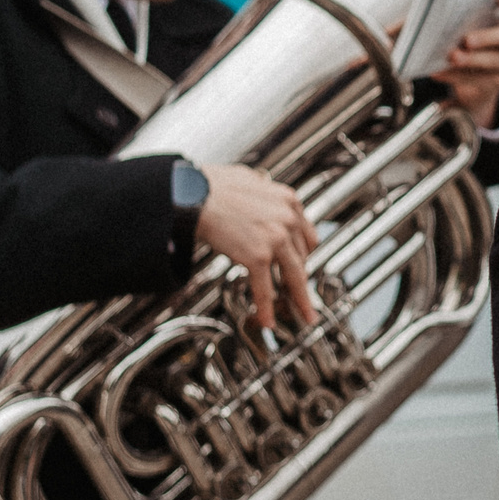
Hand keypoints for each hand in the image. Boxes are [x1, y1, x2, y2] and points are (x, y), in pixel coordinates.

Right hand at [196, 163, 319, 331]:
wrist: (192, 193)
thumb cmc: (211, 185)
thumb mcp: (249, 180)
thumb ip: (262, 192)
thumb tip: (261, 195)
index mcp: (288, 201)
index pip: (306, 234)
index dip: (303, 254)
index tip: (302, 264)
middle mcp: (288, 218)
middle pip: (303, 257)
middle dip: (301, 278)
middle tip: (304, 293)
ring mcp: (276, 238)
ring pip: (294, 276)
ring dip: (297, 298)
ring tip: (302, 313)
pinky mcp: (259, 255)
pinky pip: (265, 287)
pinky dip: (266, 307)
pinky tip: (267, 319)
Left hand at [428, 0, 498, 128]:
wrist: (459, 74)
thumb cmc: (452, 37)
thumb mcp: (435, 22)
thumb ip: (416, 20)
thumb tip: (385, 30)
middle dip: (490, 37)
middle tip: (466, 39)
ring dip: (476, 60)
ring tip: (452, 57)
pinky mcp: (495, 82)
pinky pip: (482, 80)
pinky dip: (459, 76)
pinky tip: (440, 71)